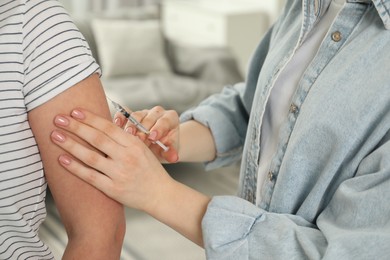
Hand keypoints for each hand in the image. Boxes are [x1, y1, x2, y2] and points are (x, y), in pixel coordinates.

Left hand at [51, 108, 174, 212]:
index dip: (90, 118)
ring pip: (91, 156)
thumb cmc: (150, 170)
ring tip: (55, 136)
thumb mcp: (143, 149)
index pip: (109, 127)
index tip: (75, 111)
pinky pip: (90, 176)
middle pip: (97, 139)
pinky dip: (75, 167)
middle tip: (59, 118)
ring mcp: (119, 174)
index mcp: (134, 144)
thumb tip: (101, 124)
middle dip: (76, 127)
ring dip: (71, 145)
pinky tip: (62, 159)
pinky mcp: (113, 189)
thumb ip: (124, 138)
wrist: (160, 194)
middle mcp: (127, 157)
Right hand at [113, 106, 179, 162]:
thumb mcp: (169, 151)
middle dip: (144, 129)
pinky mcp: (131, 114)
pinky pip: (125, 112)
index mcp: (170, 119)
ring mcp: (144, 113)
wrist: (155, 146)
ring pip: (137, 115)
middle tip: (139, 139)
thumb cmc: (164, 148)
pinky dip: (121, 117)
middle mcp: (157, 113)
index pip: (165, 121)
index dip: (158, 128)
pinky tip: (117, 124)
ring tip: (128, 135)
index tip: (153, 137)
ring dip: (132, 125)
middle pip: (149, 118)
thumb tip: (173, 157)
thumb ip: (171, 153)